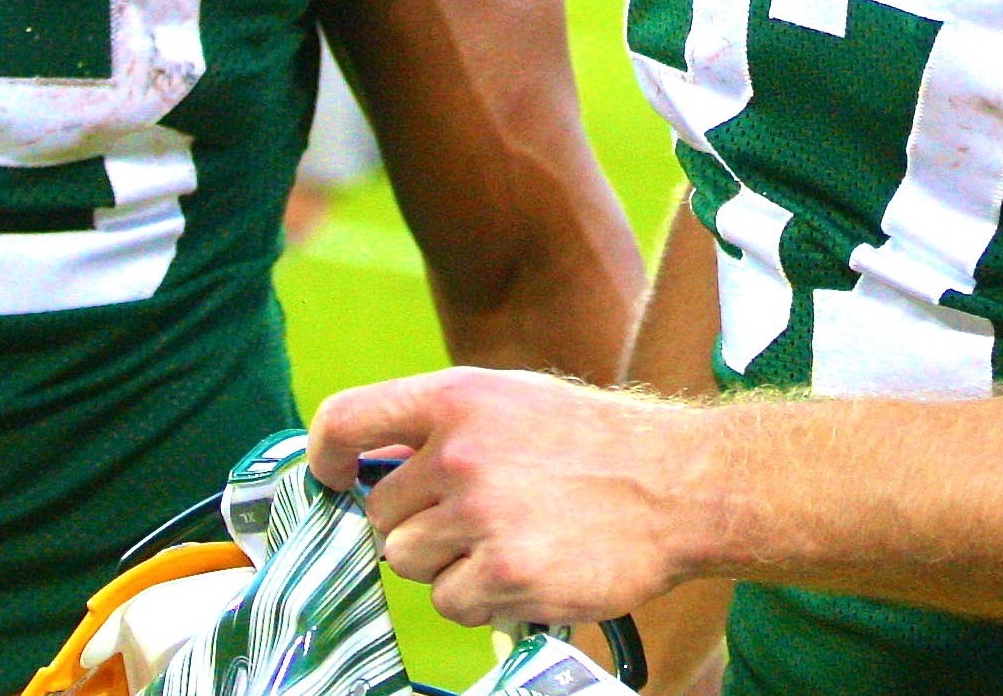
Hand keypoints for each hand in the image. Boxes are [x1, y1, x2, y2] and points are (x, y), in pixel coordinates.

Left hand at [307, 367, 705, 628]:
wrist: (677, 485)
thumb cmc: (592, 442)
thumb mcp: (512, 400)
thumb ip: (441, 426)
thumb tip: (371, 463)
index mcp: (456, 398)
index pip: (347, 421)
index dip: (325, 457)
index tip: (330, 479)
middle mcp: (460, 454)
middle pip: (380, 514)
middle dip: (414, 525)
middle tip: (470, 520)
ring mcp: (482, 517)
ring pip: (408, 563)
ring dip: (444, 566)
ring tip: (502, 544)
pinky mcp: (507, 573)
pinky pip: (450, 603)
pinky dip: (478, 599)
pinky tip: (522, 571)